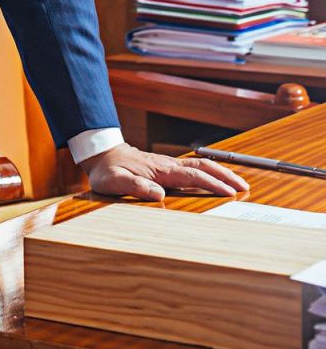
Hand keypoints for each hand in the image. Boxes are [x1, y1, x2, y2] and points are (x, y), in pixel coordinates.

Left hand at [80, 142, 250, 201]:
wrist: (103, 154)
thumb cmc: (108, 171)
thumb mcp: (115, 181)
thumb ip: (135, 187)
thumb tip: (159, 194)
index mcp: (160, 171)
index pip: (192, 176)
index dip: (212, 184)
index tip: (230, 193)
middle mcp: (168, 165)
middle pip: (203, 167)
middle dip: (225, 176)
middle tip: (244, 188)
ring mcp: (168, 164)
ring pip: (200, 165)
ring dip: (220, 172)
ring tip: (238, 183)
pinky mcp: (167, 166)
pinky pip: (193, 167)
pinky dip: (209, 171)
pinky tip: (216, 178)